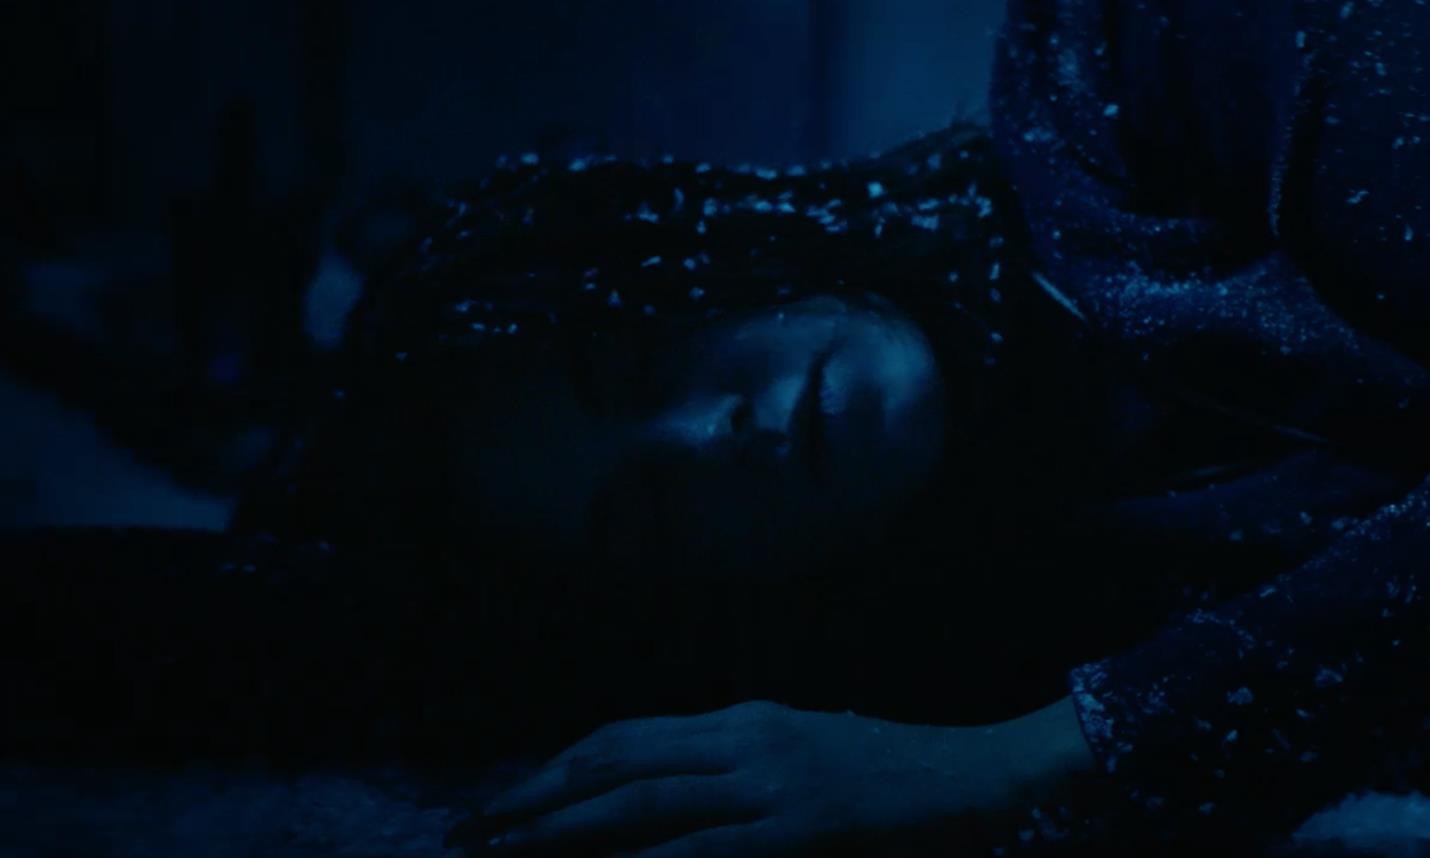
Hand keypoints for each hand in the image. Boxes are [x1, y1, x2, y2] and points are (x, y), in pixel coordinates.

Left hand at [447, 698, 1093, 856]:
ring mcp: (769, 782)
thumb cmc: (897, 773)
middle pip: (614, 760)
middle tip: (468, 828)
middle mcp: (743, 739)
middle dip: (533, 796)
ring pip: (640, 800)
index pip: (625, 736)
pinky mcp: (801, 827)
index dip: (557, 766)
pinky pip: (702, 850)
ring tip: (500, 849)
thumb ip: (739, 773)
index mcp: (742, 720)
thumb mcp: (808, 758)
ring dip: (561, 828)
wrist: (982, 773)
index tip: (506, 797)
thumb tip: (672, 797)